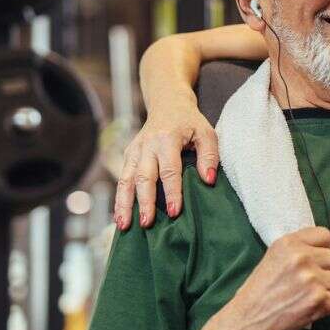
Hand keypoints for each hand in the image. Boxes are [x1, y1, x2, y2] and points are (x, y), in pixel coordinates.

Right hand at [113, 102, 218, 229]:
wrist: (167, 104)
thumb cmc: (190, 122)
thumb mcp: (206, 132)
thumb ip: (210, 155)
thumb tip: (209, 180)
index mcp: (167, 138)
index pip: (169, 169)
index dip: (172, 191)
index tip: (174, 212)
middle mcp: (147, 145)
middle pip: (143, 176)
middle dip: (144, 201)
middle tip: (147, 223)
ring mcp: (134, 150)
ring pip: (126, 179)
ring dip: (124, 204)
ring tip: (124, 226)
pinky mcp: (128, 156)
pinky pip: (122, 180)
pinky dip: (119, 199)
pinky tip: (120, 218)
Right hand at [220, 227, 329, 329]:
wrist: (246, 321)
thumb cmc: (257, 292)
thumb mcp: (272, 258)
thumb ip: (296, 250)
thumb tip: (320, 250)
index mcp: (288, 243)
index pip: (324, 235)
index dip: (322, 249)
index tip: (315, 261)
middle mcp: (301, 257)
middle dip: (324, 272)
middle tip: (307, 285)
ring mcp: (311, 278)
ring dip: (324, 292)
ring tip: (303, 298)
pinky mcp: (318, 299)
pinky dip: (324, 309)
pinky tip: (306, 310)